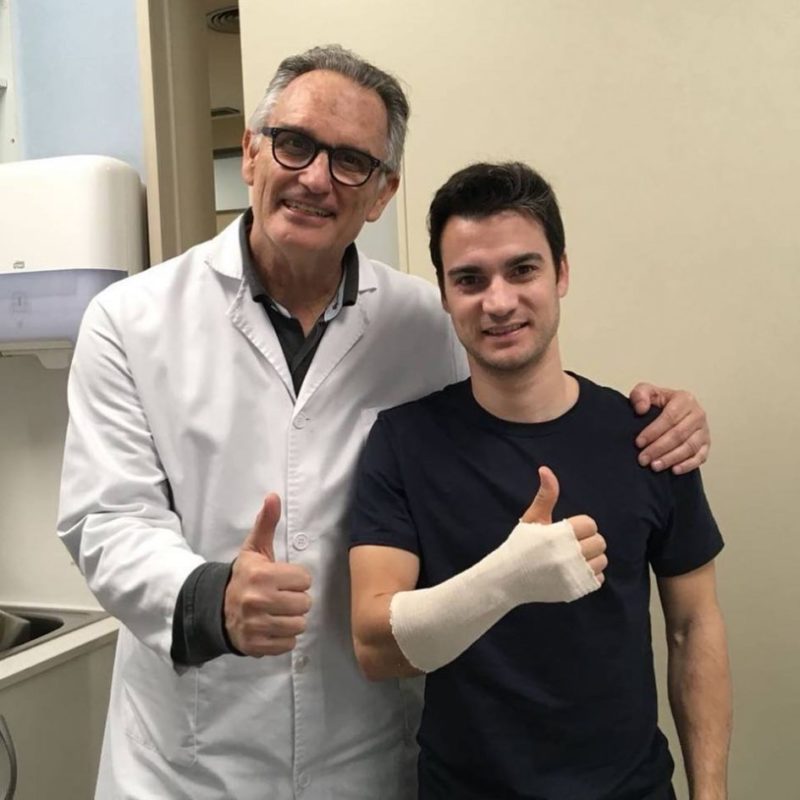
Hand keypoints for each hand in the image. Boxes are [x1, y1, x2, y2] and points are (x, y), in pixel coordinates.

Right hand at [224, 493, 311, 656]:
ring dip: (292, 619)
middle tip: (281, 597)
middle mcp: (259, 600)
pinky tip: (272, 627)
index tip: (283, 580)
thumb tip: (274, 496)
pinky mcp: (256, 645)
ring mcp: (257, 625)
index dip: (296, 579)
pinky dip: (283, 638)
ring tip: (278, 612)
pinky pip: (288, 644)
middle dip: (296, 600)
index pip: (304, 579)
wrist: (215, 608)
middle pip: (305, 603)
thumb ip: (266, 523)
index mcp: (262, 575)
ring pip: (299, 624)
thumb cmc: (243, 576)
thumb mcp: (254, 549)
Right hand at [521, 466, 606, 583]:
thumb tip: (546, 469)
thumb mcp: (532, 519)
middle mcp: (569, 555)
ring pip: (602, 560)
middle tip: (569, 544)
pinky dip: (589, 574)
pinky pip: (599, 578)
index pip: (590, 524)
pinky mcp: (577, 590)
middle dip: (587, 540)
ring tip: (573, 557)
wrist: (508, 579)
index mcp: (559, 535)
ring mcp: (574, 574)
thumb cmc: (520, 546)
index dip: (578, 526)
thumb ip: (546, 496)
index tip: (564, 531)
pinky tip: (574, 571)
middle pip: (600, 542)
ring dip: (591, 557)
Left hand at [630, 382, 709, 474]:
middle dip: (659, 448)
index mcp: (685, 399)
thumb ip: (640, 395)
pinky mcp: (706, 444)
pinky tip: (674, 470)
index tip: (639, 442)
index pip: (670, 417)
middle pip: (679, 434)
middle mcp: (698, 414)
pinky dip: (688, 465)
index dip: (653, 431)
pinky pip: (700, 457)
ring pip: (689, 447)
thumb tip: (641, 409)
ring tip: (654, 466)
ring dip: (671, 458)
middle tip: (643, 459)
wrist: (670, 410)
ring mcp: (704, 430)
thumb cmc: (658, 403)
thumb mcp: (646, 392)